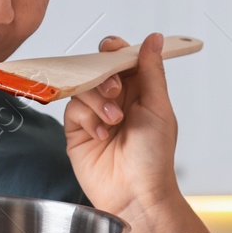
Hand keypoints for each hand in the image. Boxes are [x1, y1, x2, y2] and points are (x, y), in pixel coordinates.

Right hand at [63, 34, 183, 232]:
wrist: (135, 193)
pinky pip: (73, 109)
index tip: (114, 50)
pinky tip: (101, 135)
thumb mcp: (158, 108)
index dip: (116, 51)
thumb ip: (151, 71)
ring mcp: (95, 114)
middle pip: (98, 68)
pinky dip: (88, 118)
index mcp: (139, 91)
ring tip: (113, 121)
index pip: (122, 59)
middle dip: (104, 75)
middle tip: (115, 91)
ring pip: (84, 86)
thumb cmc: (154, 157)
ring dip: (98, 100)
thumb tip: (153, 39)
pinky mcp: (78, 130)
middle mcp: (115, 100)